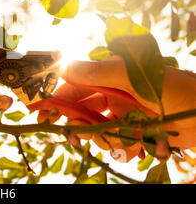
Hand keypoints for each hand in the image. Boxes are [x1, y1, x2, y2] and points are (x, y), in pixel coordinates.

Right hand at [28, 56, 195, 160]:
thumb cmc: (175, 89)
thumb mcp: (134, 76)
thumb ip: (98, 71)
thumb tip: (64, 67)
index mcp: (109, 78)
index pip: (73, 87)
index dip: (56, 99)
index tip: (42, 114)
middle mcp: (113, 96)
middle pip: (82, 113)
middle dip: (78, 126)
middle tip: (76, 138)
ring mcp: (125, 116)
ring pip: (98, 132)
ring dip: (107, 140)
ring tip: (125, 142)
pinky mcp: (137, 133)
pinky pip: (119, 145)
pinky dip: (125, 149)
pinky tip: (140, 148)